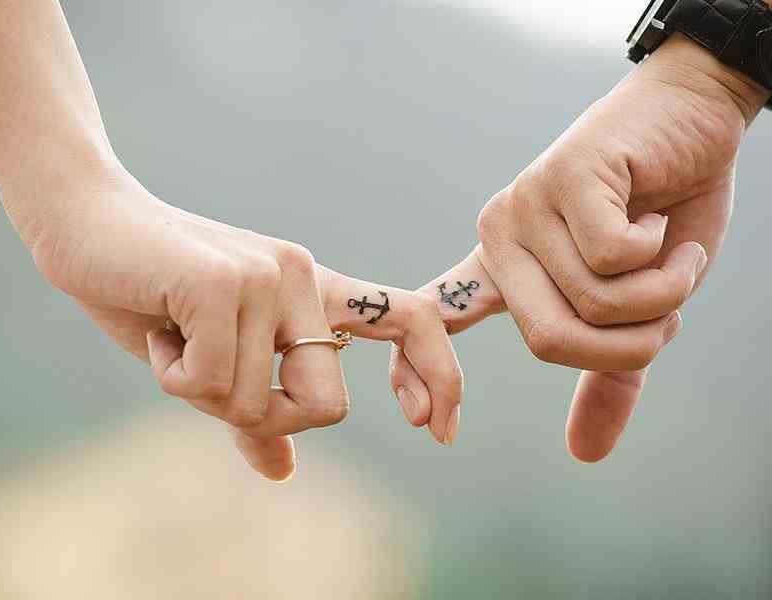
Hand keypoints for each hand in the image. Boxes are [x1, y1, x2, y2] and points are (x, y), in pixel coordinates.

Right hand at [25, 167, 461, 480]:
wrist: (86, 225)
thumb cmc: (153, 296)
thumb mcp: (212, 364)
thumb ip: (254, 414)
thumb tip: (285, 471)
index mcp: (314, 292)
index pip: (413, 320)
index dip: (440, 376)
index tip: (436, 430)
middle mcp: (304, 278)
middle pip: (329, 406)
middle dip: (268, 419)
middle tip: (211, 380)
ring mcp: (269, 277)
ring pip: (262, 403)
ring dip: (204, 394)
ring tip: (173, 338)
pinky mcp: (226, 283)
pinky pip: (215, 382)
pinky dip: (174, 376)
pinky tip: (157, 329)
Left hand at [392, 35, 769, 459]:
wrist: (692, 119)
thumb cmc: (663, 212)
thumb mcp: (637, 307)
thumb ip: (606, 373)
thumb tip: (583, 455)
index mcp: (504, 270)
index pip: (439, 321)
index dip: (416, 373)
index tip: (421, 423)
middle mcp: (500, 239)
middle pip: (548, 339)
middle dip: (628, 340)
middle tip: (665, 303)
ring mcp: (525, 207)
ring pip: (590, 301)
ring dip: (658, 292)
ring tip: (666, 249)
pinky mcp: (561, 178)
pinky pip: (610, 257)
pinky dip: (661, 255)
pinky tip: (658, 217)